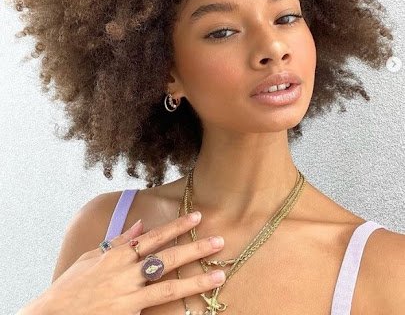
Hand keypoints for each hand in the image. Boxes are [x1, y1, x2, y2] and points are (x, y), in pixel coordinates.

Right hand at [30, 211, 225, 313]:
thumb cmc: (71, 285)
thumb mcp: (92, 256)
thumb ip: (118, 241)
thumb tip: (140, 225)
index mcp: (118, 255)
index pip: (155, 236)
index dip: (177, 226)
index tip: (198, 217)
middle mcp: (126, 273)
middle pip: (168, 258)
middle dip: (195, 249)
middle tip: (219, 241)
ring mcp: (129, 297)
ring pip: (169, 286)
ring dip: (196, 281)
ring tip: (219, 275)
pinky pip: (157, 310)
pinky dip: (176, 309)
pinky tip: (195, 308)